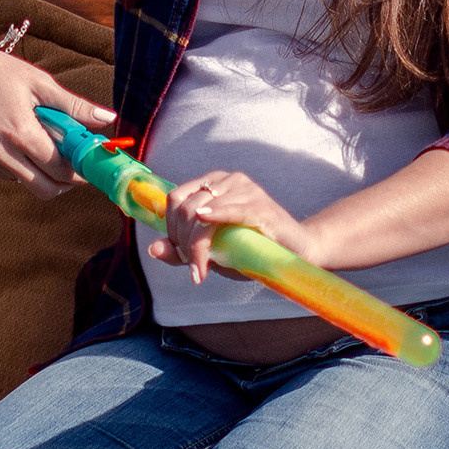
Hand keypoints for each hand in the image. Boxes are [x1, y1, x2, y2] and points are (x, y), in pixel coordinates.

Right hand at [0, 40, 116, 199]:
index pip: (61, 169)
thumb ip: (73, 106)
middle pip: (46, 188)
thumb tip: (108, 119)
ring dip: (45, 174)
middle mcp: (1, 152)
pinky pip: (9, 174)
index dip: (81, 170)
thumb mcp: (38, 82)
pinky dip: (25, 167)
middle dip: (67, 181)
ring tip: (51, 146)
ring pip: (27, 184)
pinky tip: (26, 143)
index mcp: (20, 132)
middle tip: (77, 164)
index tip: (91, 161)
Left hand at [150, 170, 321, 283]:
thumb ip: (182, 251)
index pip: (175, 199)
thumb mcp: (212, 252)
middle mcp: (227, 180)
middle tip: (195, 268)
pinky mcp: (261, 206)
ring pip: (203, 211)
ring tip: (203, 268)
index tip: (182, 256)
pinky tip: (206, 221)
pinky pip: (231, 209)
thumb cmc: (252, 250)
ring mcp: (245, 189)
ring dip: (197, 245)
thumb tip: (153, 249)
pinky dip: (216, 217)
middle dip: (184, 242)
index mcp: (212, 184)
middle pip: (186, 207)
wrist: (295, 253)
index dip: (171, 229)